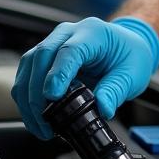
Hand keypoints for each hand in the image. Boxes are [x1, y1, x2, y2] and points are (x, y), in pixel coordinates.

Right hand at [11, 16, 158, 139]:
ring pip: (29, 65)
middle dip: (37, 91)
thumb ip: (116, 90)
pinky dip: (26, 98)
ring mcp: (54, 42)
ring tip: (41, 126)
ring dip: (28, 98)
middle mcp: (69, 33)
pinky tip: (36, 118)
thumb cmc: (129, 55)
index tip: (52, 96)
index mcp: (93, 32)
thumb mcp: (132, 74)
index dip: (58, 74)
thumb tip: (103, 109)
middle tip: (45, 121)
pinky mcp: (45, 57)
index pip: (69, 50)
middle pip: (42, 56)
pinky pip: (27, 74)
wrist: (126, 46)